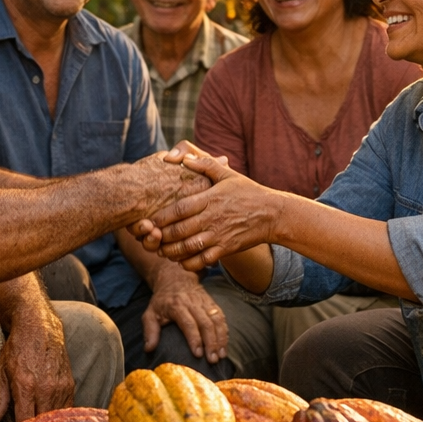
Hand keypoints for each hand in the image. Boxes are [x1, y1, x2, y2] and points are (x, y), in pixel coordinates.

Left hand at [0, 303, 74, 421]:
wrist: (40, 327)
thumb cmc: (17, 349)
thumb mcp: (1, 373)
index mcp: (26, 387)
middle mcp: (46, 389)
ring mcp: (60, 387)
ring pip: (56, 419)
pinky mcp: (70, 385)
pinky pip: (66, 409)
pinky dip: (57, 417)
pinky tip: (49, 421)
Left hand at [140, 153, 273, 271]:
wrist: (272, 214)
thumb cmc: (248, 192)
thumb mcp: (228, 174)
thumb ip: (205, 165)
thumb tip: (184, 158)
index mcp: (210, 199)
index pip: (180, 208)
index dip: (162, 216)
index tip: (151, 219)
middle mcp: (213, 218)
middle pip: (180, 230)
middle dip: (162, 236)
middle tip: (150, 237)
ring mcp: (219, 235)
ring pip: (188, 248)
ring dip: (171, 251)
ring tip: (161, 250)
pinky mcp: (226, 249)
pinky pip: (203, 260)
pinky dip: (189, 263)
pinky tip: (181, 261)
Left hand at [142, 268, 228, 362]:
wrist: (175, 279)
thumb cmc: (162, 300)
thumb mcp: (150, 313)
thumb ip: (150, 331)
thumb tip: (149, 349)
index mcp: (177, 306)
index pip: (189, 324)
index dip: (195, 339)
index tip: (198, 354)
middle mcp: (193, 303)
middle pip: (206, 323)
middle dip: (211, 343)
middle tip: (213, 360)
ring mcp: (204, 302)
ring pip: (216, 320)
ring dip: (221, 338)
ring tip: (221, 355)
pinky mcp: (212, 303)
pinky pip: (221, 317)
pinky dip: (225, 331)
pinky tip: (225, 344)